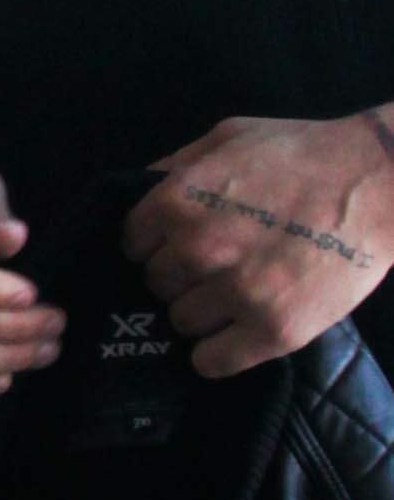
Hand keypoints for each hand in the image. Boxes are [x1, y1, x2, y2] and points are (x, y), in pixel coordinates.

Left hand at [123, 114, 393, 378]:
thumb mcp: (227, 137)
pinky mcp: (272, 331)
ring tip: (239, 291)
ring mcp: (235, 293)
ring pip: (181, 322)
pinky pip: (211, 362)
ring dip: (203, 311)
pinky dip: (219, 352)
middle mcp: (198, 250)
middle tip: (219, 264)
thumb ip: (175, 166)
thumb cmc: (303, 153)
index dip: (155, 244)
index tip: (180, 244)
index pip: (132, 244)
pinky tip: (239, 331)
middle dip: (181, 275)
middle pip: (156, 284)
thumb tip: (137, 192)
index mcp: (177, 202)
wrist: (379, 182)